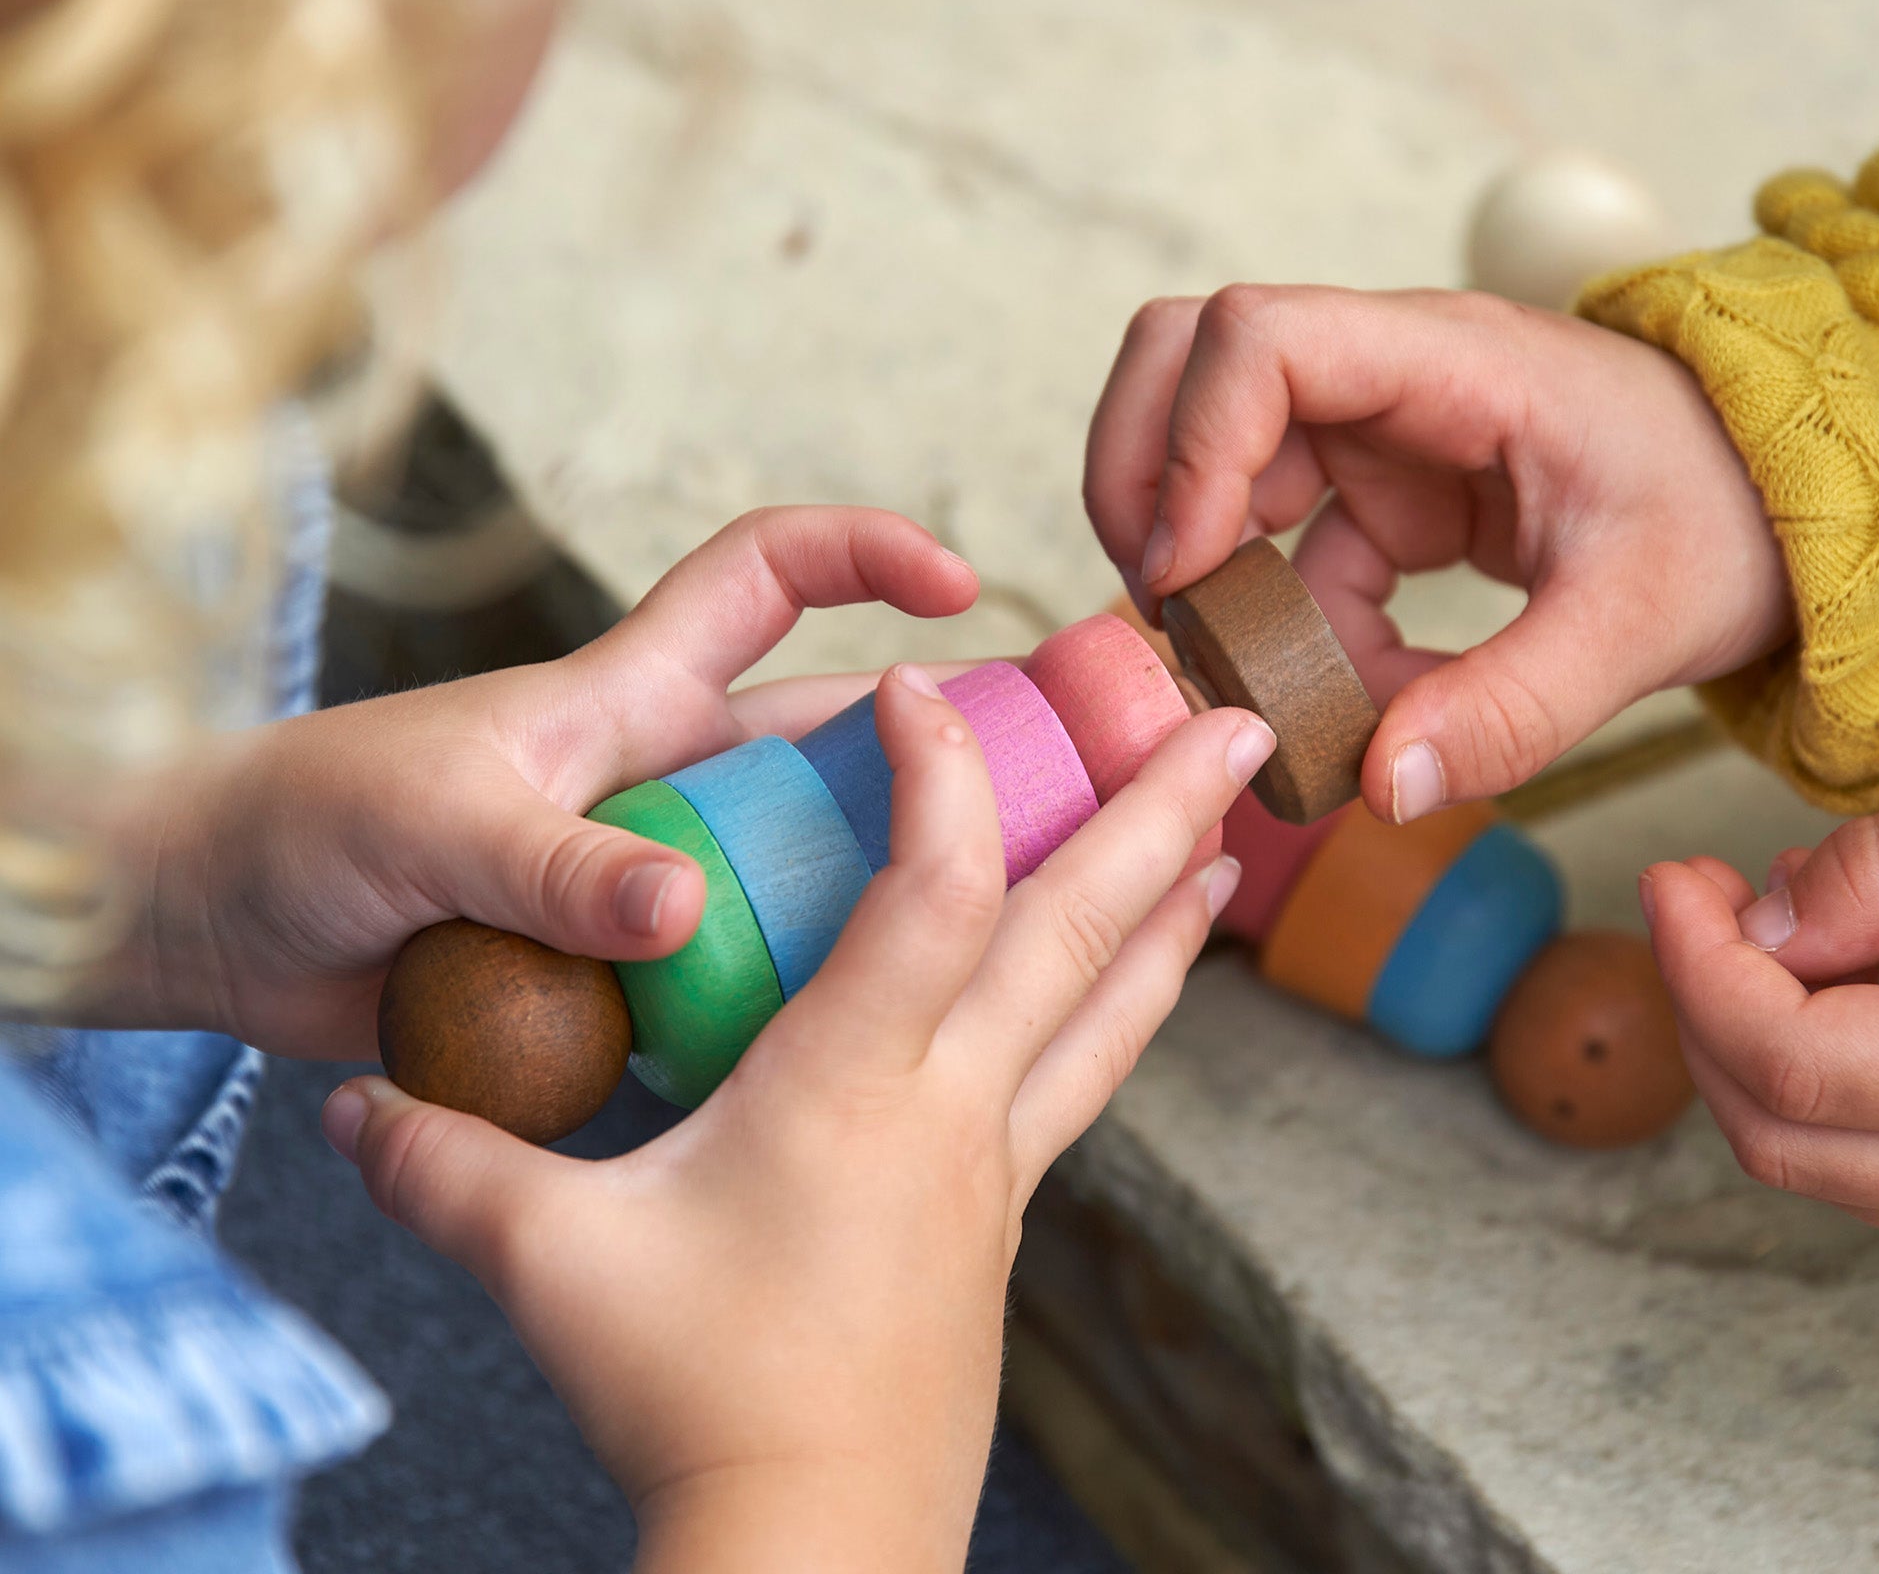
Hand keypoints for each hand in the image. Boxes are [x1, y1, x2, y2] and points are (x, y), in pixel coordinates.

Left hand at [104, 507, 978, 1056]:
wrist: (217, 929)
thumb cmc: (311, 822)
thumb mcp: (429, 822)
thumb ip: (551, 864)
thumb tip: (683, 908)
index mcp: (630, 699)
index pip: (766, 580)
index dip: (868, 554)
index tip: (962, 586)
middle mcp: (666, 784)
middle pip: (834, 752)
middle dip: (939, 762)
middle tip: (1057, 817)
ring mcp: (649, 886)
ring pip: (802, 885)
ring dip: (879, 910)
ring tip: (989, 959)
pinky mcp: (622, 982)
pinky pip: (733, 996)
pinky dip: (787, 1021)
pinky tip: (847, 1069)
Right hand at [321, 665, 1264, 1571]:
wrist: (808, 1543)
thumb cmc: (688, 1394)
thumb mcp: (547, 1264)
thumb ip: (447, 1166)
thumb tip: (343, 1111)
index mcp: (851, 1084)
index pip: (929, 890)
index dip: (939, 772)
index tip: (920, 684)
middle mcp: (950, 1105)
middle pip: (1079, 928)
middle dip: (1161, 808)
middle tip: (1241, 718)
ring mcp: (992, 1163)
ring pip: (1110, 1006)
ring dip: (1172, 904)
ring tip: (1230, 829)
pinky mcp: (999, 1215)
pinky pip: (1084, 1077)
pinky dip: (1128, 1004)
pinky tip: (1141, 979)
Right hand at [1085, 285, 1792, 817]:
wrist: (1787, 503)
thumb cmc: (1731, 518)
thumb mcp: (1641, 622)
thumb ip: (1515, 707)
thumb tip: (1380, 783)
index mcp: (1453, 362)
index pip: (1257, 337)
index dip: (1190, 445)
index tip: (1185, 571)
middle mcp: (1390, 378)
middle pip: (1184, 360)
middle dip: (1139, 476)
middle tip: (1158, 601)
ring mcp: (1375, 431)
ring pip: (1211, 454)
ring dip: (1203, 564)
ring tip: (1251, 671)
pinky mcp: (1381, 494)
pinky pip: (1283, 546)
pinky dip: (1287, 624)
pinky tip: (1354, 690)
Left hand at [1642, 811, 1878, 1232]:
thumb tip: (1757, 929)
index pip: (1789, 1063)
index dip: (1701, 964)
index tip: (1671, 882)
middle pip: (1776, 1128)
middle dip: (1704, 1002)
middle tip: (1695, 898)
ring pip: (1808, 1156)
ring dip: (1748, 1038)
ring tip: (1767, 922)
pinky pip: (1858, 1158)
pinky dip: (1809, 1073)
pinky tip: (1831, 974)